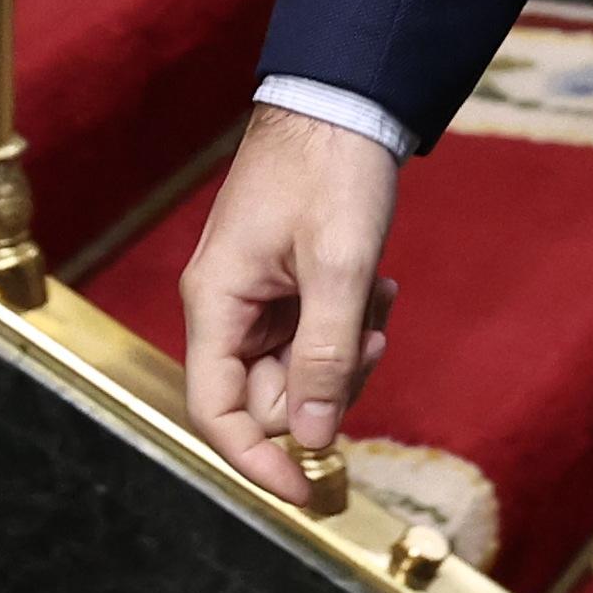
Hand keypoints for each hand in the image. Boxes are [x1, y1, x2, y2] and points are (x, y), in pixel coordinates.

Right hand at [178, 103, 403, 506]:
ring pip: (299, 369)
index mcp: (216, 302)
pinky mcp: (285, 283)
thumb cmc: (331, 170)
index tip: (308, 493)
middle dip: (326, 385)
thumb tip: (313, 440)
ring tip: (376, 298)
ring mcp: (256, 295)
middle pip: (269, 396)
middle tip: (370, 341)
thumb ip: (324, 356)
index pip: (217, 413)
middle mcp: (226, 306)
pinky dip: (350, 323)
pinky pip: (315, 334)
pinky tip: (374, 285)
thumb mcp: (339, 267)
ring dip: (346, 350)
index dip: (258, 462)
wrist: (345, 99)